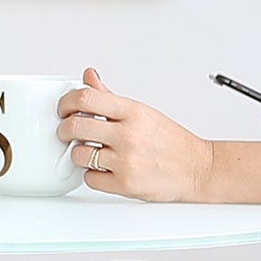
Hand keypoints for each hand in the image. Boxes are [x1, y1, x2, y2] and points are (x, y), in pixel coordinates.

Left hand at [58, 68, 212, 200]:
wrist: (197, 168)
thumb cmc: (170, 141)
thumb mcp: (142, 112)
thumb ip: (110, 97)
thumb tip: (89, 77)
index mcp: (133, 112)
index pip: (86, 97)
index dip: (66, 103)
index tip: (64, 109)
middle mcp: (129, 134)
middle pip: (74, 126)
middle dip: (64, 130)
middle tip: (67, 132)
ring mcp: (126, 160)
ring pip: (78, 154)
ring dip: (79, 154)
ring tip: (91, 152)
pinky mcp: (124, 184)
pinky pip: (89, 178)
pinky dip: (92, 175)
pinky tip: (103, 169)